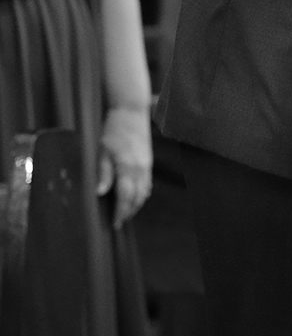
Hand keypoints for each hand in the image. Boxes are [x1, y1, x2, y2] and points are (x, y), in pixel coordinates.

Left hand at [97, 105, 152, 226]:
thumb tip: (99, 194)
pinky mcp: (148, 160)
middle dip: (129, 212)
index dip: (120, 213)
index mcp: (127, 167)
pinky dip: (142, 193)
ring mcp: (146, 164)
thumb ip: (103, 173)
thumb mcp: (103, 150)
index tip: (114, 224)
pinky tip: (134, 196)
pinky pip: (147, 183)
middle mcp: (140, 168)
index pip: (126, 197)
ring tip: (125, 212)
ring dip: (136, 204)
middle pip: (138, 197)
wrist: (131, 111)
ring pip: (144, 192)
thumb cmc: (114, 129)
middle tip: (118, 222)